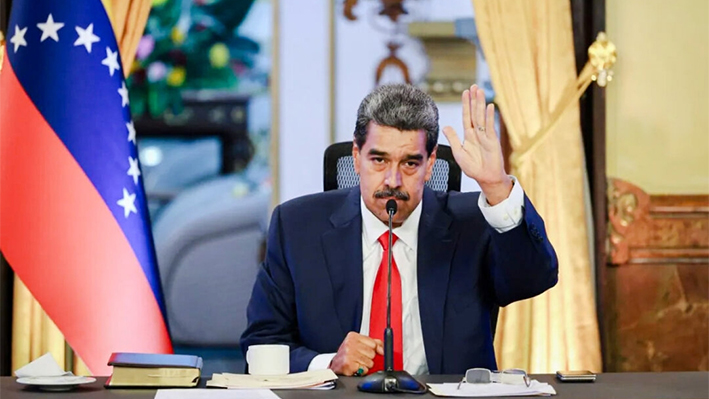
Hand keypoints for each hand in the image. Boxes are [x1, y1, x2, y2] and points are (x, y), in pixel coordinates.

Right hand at [328, 332, 383, 375]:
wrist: (336, 364)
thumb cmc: (348, 354)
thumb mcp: (359, 343)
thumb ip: (373, 343)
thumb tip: (383, 349)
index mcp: (353, 336)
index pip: (373, 343)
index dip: (372, 349)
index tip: (367, 351)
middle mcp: (350, 344)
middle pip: (372, 353)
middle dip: (368, 358)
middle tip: (359, 357)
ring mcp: (349, 354)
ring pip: (370, 362)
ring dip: (365, 365)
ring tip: (357, 362)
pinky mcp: (349, 364)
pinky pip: (365, 369)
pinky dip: (362, 370)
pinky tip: (355, 367)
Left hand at [442, 84, 511, 204]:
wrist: (485, 177)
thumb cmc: (473, 167)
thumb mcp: (459, 152)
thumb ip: (453, 139)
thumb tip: (445, 126)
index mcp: (468, 135)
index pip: (466, 116)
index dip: (465, 104)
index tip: (464, 92)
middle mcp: (477, 132)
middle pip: (474, 112)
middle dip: (474, 99)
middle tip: (473, 86)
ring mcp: (485, 135)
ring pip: (482, 116)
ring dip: (480, 104)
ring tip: (480, 91)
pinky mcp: (492, 140)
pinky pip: (490, 126)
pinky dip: (489, 116)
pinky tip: (489, 106)